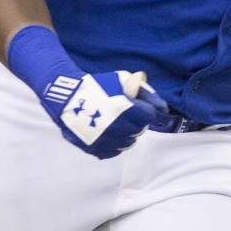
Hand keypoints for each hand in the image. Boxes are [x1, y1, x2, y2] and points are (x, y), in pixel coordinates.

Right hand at [38, 70, 168, 158]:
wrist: (68, 98)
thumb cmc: (98, 86)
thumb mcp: (123, 80)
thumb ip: (146, 93)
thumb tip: (163, 108)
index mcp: (129, 110)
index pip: (149, 116)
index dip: (142, 109)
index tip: (134, 105)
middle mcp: (121, 129)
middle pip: (139, 130)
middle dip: (135, 121)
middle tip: (123, 112)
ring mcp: (109, 142)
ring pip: (128, 143)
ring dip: (125, 133)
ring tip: (113, 121)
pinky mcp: (98, 150)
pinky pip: (114, 151)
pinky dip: (113, 143)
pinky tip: (106, 132)